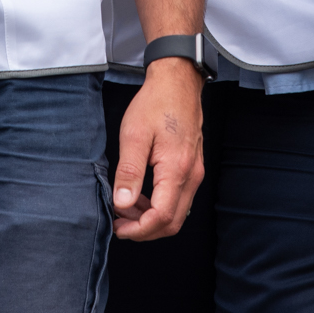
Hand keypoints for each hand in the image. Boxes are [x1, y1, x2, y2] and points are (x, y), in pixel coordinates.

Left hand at [113, 59, 204, 240]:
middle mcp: (191, 175)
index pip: (162, 217)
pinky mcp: (193, 168)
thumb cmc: (156, 103)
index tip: (117, 227)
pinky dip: (159, 206)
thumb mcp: (134, 134)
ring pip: (177, 213)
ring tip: (125, 208)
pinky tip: (140, 196)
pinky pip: (178, 199)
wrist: (178, 82)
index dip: (139, 230)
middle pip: (173, 222)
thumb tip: (122, 204)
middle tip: (119, 223)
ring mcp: (195, 172)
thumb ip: (129, 172)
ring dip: (151, 219)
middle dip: (144, 230)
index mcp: (177, 169)